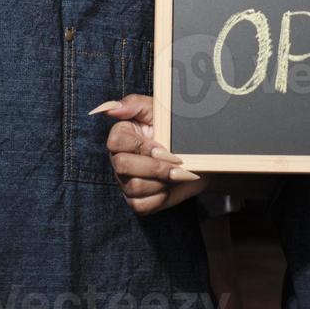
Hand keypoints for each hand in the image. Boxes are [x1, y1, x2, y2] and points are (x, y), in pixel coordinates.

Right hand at [96, 94, 207, 214]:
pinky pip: (142, 204)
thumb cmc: (175, 130)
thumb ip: (134, 104)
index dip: (140, 146)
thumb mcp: (159, 111)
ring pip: (134, 186)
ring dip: (161, 181)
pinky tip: (171, 186)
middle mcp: (119, 160)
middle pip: (122, 166)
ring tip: (178, 173)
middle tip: (177, 162)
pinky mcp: (137, 201)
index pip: (116, 141)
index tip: (163, 146)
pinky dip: (160, 197)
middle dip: (154, 166)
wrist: (199, 158)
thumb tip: (111, 108)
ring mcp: (126, 182)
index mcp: (122, 136)